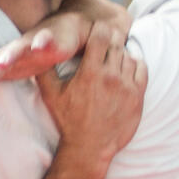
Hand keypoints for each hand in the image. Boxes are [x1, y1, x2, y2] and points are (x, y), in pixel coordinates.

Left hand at [0, 16, 96, 101]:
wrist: (60, 32)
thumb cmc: (32, 56)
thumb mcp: (12, 73)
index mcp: (5, 61)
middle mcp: (15, 50)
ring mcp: (31, 43)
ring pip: (18, 48)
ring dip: (9, 54)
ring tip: (3, 63)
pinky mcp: (49, 37)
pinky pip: (44, 39)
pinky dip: (41, 42)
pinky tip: (39, 46)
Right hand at [36, 22, 145, 164]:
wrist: (89, 148)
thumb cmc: (69, 121)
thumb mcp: (51, 96)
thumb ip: (44, 71)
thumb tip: (37, 51)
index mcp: (90, 73)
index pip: (101, 34)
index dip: (99, 29)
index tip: (95, 33)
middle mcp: (111, 77)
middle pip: (117, 42)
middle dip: (110, 40)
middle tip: (103, 44)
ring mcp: (127, 87)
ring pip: (129, 55)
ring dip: (120, 54)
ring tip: (111, 62)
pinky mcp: (138, 97)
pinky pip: (142, 69)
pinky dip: (134, 65)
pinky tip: (124, 70)